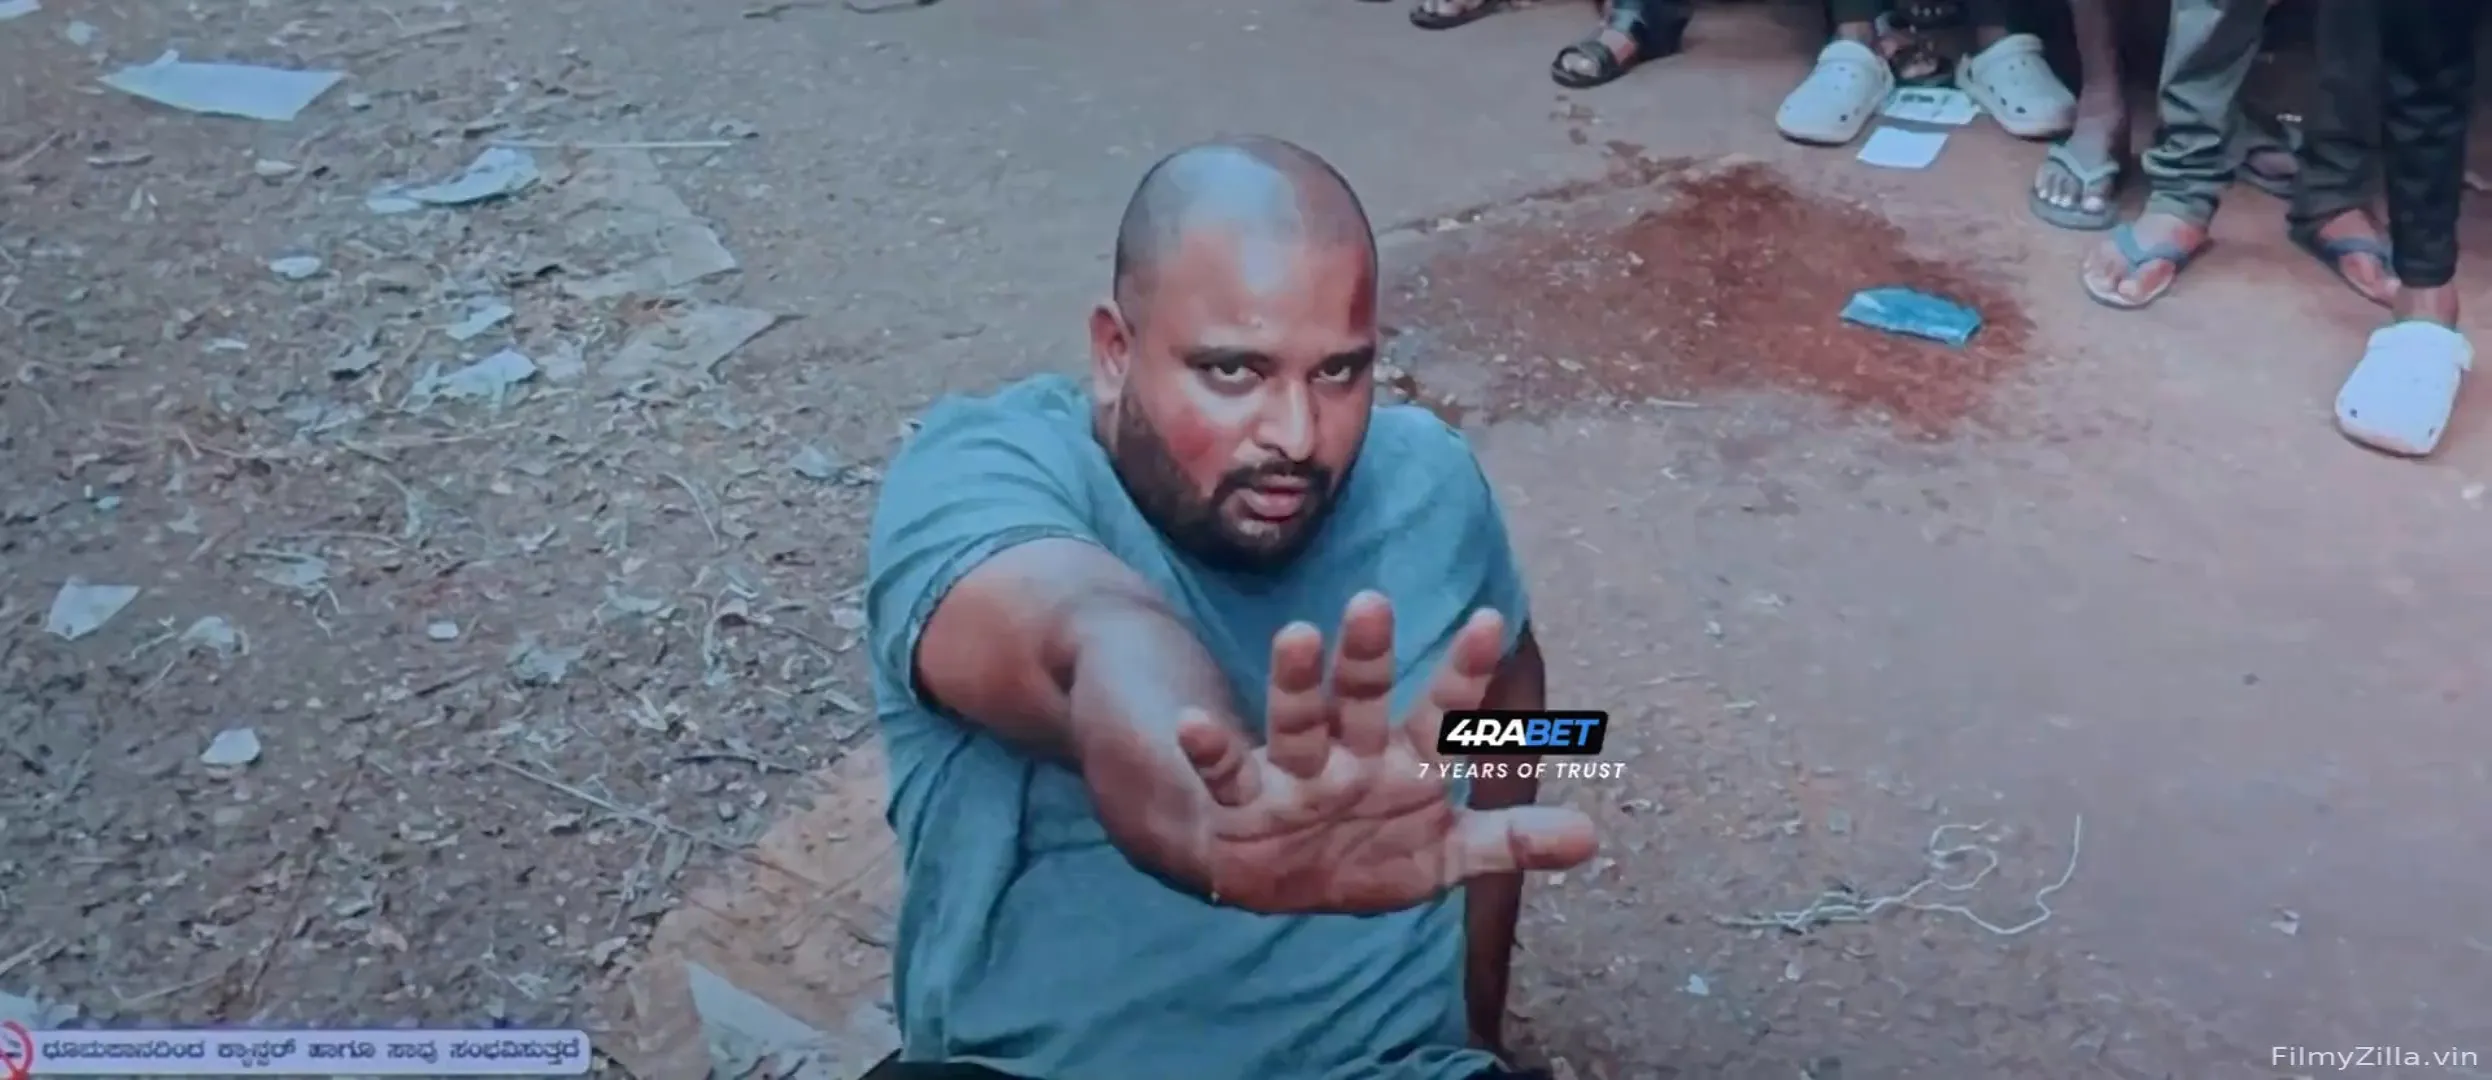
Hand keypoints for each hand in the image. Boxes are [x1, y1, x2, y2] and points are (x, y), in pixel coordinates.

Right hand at [1173, 591, 1597, 913]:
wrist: (1274, 875)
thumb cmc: (1364, 850)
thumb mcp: (1443, 855)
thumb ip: (1510, 842)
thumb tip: (1594, 838)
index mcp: (1403, 763)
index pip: (1443, 714)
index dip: (1465, 673)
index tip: (1489, 620)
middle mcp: (1349, 755)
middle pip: (1361, 698)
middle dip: (1367, 657)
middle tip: (1375, 603)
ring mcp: (1295, 774)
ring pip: (1296, 720)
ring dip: (1296, 681)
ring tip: (1296, 636)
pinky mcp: (1243, 803)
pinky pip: (1226, 772)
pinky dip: (1210, 750)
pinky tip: (1191, 726)